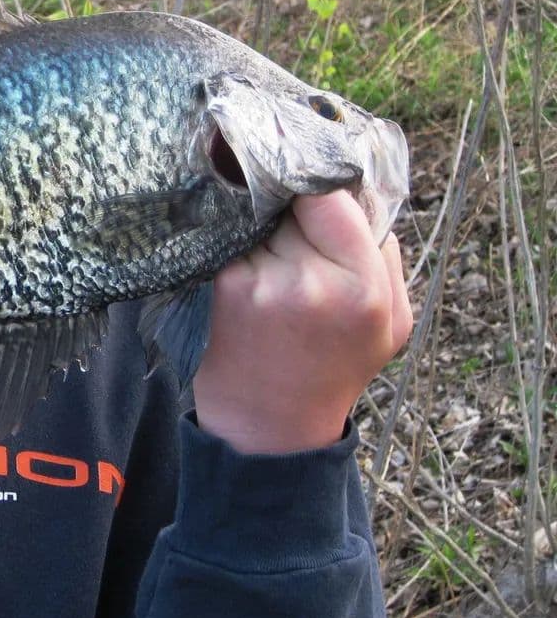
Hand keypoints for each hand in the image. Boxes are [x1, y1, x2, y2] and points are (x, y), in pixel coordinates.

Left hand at [193, 191, 411, 453]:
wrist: (269, 423)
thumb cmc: (335, 367)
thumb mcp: (393, 324)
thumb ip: (386, 257)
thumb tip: (361, 196)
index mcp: (362, 289)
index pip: (332, 198)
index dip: (322, 194)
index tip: (316, 201)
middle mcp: (311, 282)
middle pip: (292, 206)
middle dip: (292, 213)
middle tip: (293, 240)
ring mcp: (263, 284)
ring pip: (260, 220)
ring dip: (263, 230)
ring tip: (272, 264)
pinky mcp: (225, 287)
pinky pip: (233, 241)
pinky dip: (239, 247)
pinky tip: (248, 274)